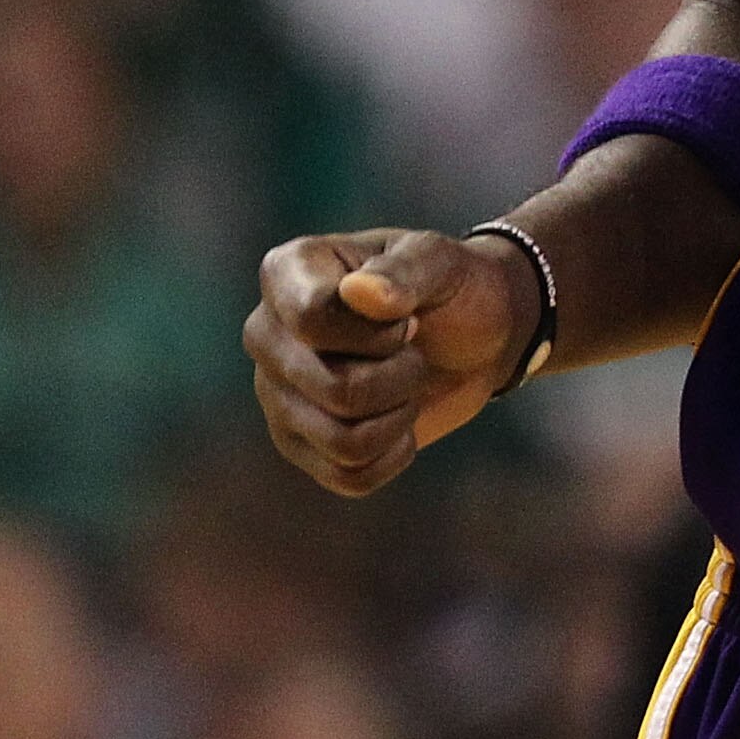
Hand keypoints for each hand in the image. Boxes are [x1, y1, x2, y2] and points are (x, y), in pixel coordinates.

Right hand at [246, 230, 541, 495]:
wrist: (473, 335)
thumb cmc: (453, 287)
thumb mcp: (443, 262)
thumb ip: (405, 271)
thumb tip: (361, 293)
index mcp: (287, 274)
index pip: (312, 321)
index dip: (379, 334)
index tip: (407, 318)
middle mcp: (265, 334)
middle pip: (335, 389)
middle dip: (401, 377)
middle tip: (413, 352)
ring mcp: (274, 393)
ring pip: (343, 440)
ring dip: (399, 416)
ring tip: (406, 383)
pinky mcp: (297, 442)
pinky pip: (348, 476)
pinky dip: (394, 454)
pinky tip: (401, 421)